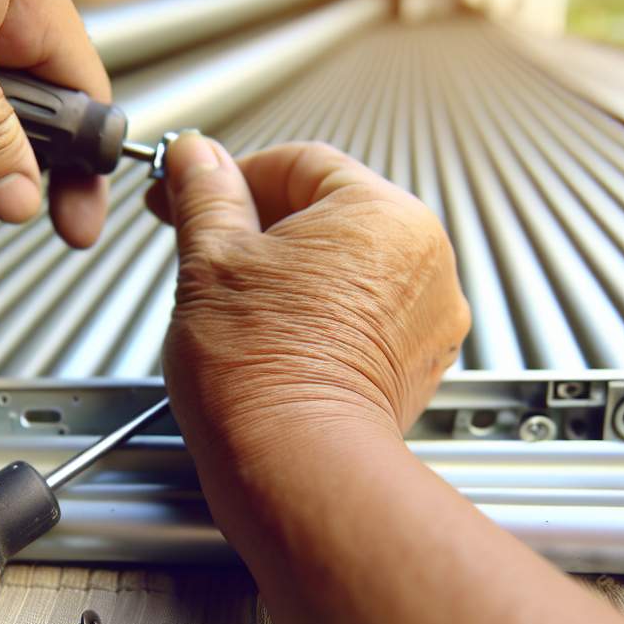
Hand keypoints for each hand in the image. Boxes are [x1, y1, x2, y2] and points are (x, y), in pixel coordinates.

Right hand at [149, 134, 468, 462]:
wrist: (293, 465)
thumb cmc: (260, 372)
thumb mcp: (211, 259)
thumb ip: (206, 193)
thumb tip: (196, 158)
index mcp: (382, 213)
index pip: (300, 163)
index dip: (234, 175)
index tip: (194, 191)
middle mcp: (424, 258)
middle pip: (331, 212)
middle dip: (265, 227)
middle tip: (209, 250)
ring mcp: (430, 316)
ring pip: (350, 267)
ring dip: (295, 274)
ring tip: (243, 306)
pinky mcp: (419, 365)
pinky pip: (368, 318)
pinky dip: (325, 319)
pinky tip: (279, 339)